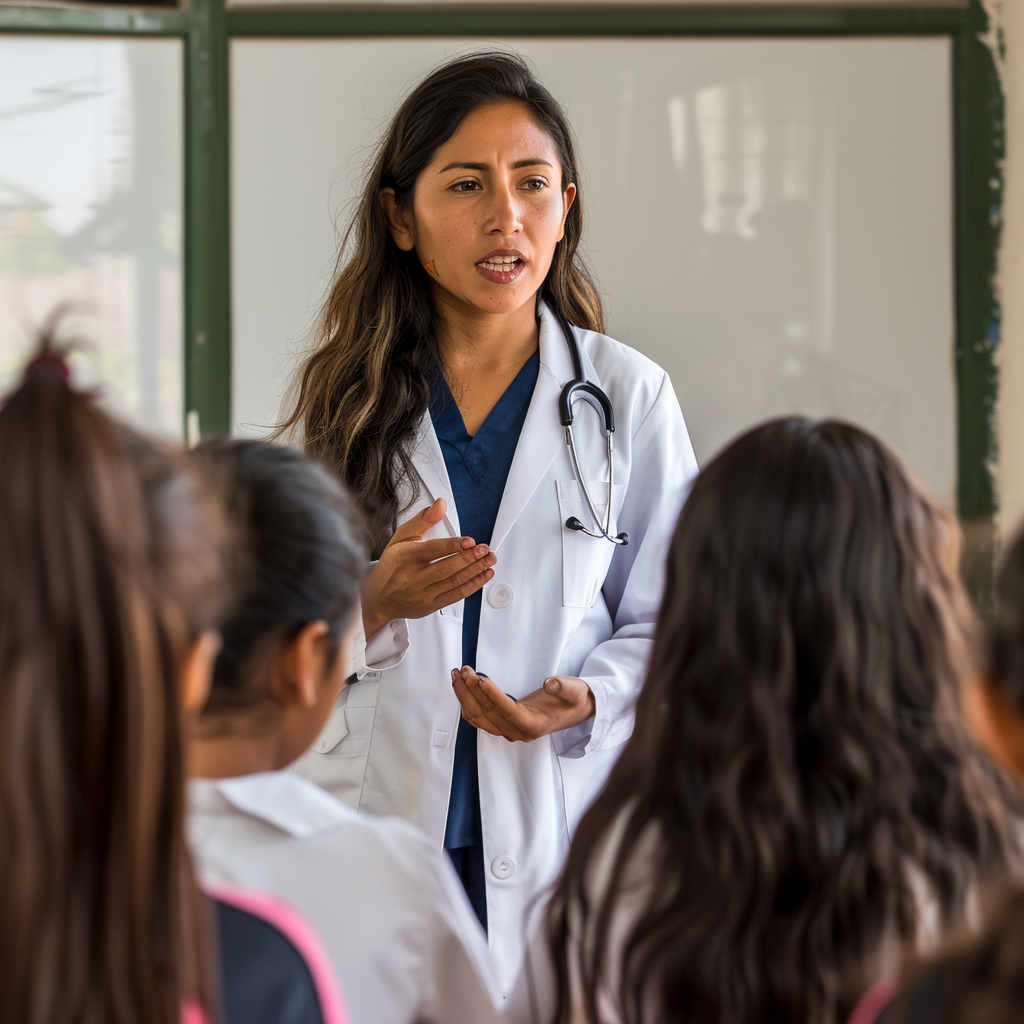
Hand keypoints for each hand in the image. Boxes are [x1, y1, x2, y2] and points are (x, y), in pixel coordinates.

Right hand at [361, 499, 495, 638]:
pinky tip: (483, 576)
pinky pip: (456, 595)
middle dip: (470, 558)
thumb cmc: (392, 565)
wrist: (379, 598)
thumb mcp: (401, 538)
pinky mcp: (431, 605)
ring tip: (489, 561)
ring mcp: (423, 593)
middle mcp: (414, 577)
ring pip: (454, 582)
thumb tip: (440, 504)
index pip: (432, 550)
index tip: (470, 542)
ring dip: (476, 571)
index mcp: (405, 557)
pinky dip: (473, 585)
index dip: (453, 546)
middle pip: (447, 568)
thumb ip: (423, 520)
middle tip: (485, 550)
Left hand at [451, 667, 594, 741]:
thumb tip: (550, 683)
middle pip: (488, 714)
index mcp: (535, 725)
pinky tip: (462, 687)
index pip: (508, 710)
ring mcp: (509, 730)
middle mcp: (518, 731)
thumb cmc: (573, 700)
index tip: (480, 679)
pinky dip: (467, 703)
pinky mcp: (503, 724)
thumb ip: (563, 687)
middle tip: (464, 670)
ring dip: (465, 697)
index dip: (493, 695)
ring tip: (457, 675)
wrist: (575, 710)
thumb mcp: (575, 690)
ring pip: (479, 718)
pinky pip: (479, 718)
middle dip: (472, 691)